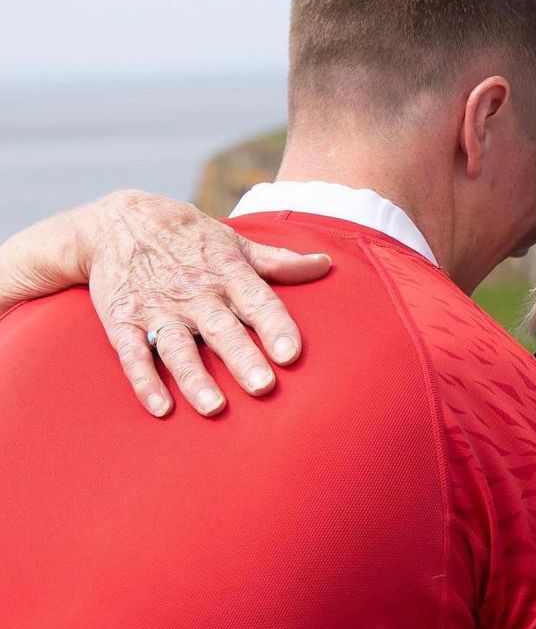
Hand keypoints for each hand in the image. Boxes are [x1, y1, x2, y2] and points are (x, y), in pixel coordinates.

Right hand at [81, 190, 329, 416]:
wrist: (115, 220)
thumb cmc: (189, 239)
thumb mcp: (233, 242)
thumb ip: (278, 262)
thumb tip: (326, 264)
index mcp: (226, 273)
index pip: (257, 301)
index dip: (275, 327)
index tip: (291, 354)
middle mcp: (194, 292)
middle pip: (221, 329)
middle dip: (241, 357)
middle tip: (263, 387)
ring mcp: (157, 308)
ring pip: (177, 347)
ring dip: (195, 377)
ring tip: (214, 407)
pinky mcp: (123, 321)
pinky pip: (133, 354)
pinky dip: (144, 381)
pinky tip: (161, 408)